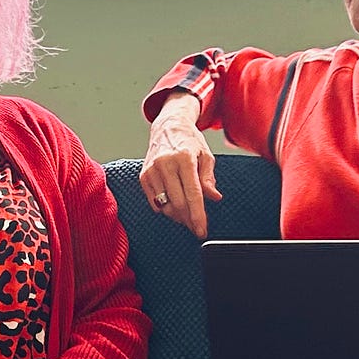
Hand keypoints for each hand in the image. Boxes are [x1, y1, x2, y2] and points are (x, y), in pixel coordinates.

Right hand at [141, 92, 221, 238]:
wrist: (168, 127)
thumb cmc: (189, 142)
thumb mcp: (206, 156)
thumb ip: (208, 178)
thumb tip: (214, 197)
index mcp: (184, 158)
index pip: (193, 194)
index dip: (198, 215)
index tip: (202, 231)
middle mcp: (165, 164)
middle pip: (178, 203)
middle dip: (189, 219)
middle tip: (197, 226)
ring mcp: (152, 170)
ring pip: (165, 206)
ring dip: (177, 216)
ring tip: (187, 216)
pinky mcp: (143, 176)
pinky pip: (154, 202)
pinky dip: (165, 210)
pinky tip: (174, 206)